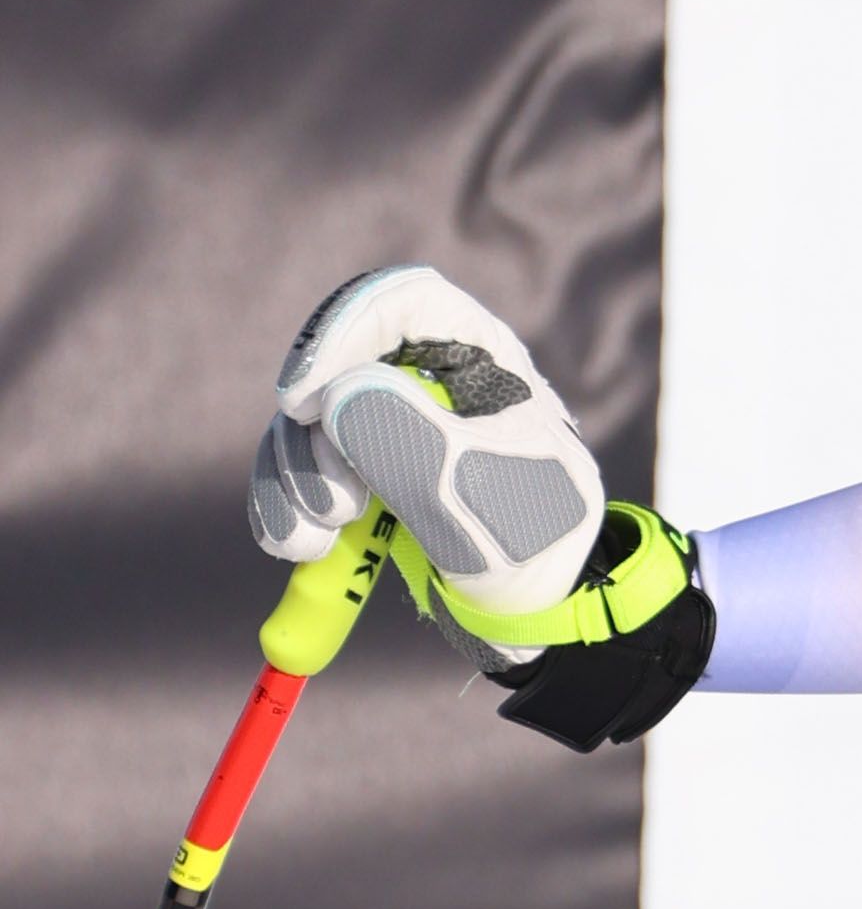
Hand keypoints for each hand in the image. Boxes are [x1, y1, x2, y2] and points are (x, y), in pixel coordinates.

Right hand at [248, 265, 709, 750]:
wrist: (533, 609)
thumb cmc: (532, 542)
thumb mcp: (483, 499)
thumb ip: (413, 444)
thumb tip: (338, 391)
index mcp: (484, 359)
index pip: (403, 299)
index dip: (341, 332)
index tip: (302, 399)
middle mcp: (429, 379)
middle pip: (334, 363)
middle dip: (313, 435)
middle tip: (337, 506)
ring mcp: (385, 423)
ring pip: (302, 422)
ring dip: (294, 481)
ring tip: (323, 541)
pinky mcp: (354, 471)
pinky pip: (291, 469)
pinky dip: (281, 506)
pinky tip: (300, 550)